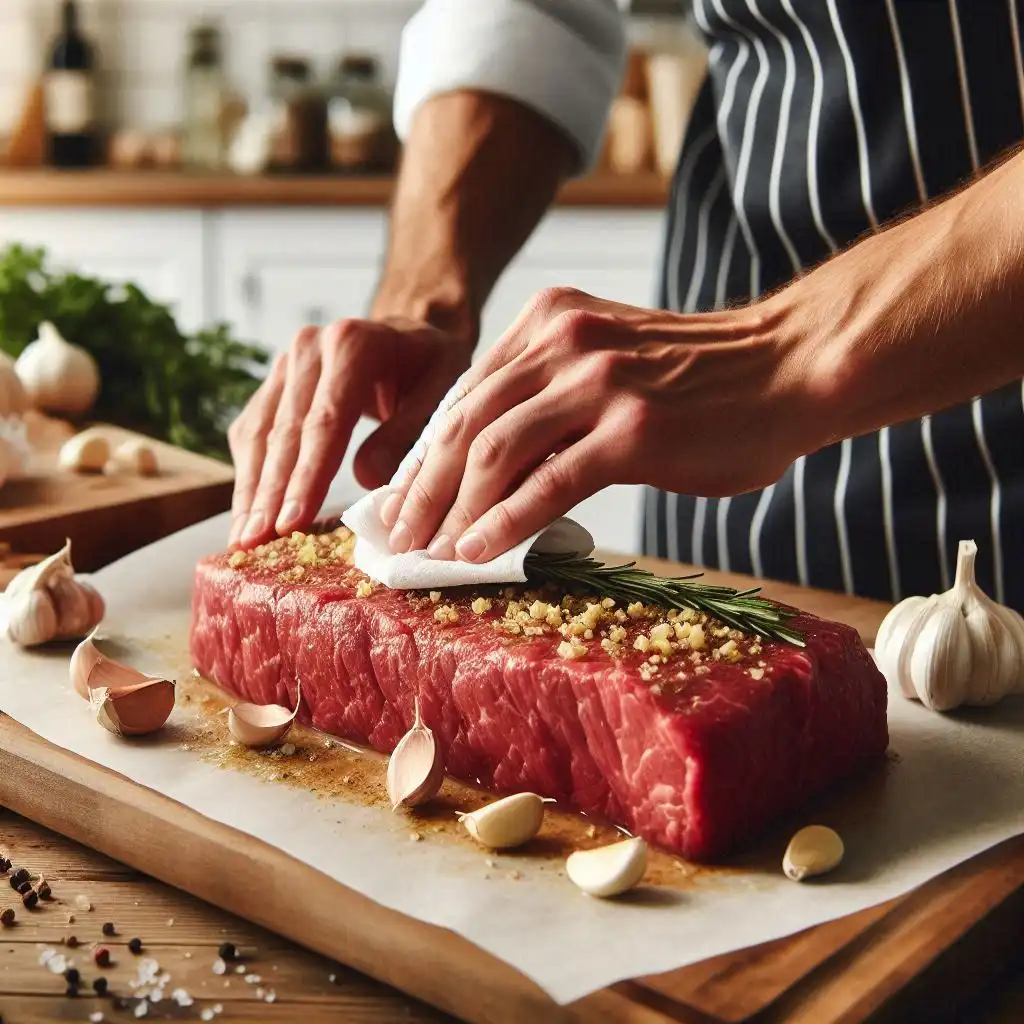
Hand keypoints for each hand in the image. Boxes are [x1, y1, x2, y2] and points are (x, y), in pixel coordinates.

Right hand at [228, 317, 471, 547]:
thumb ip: (408, 434)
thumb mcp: (441, 394)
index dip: (307, 475)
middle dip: (271, 493)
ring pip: (259, 433)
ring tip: (244, 540)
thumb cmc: (432, 370)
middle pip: (285, 431)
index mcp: (353, 344)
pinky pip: (252, 432)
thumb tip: (365, 479)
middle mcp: (309, 347)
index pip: (326, 420)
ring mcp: (285, 364)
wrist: (411, 338)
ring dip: (251, 490)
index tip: (292, 522)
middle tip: (257, 542)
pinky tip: (247, 514)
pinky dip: (249, 474)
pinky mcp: (273, 384)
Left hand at [380, 287, 811, 561]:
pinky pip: (548, 482)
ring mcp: (598, 384)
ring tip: (428, 554)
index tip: (400, 498)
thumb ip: (551, 395)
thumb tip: (492, 465)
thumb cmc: (703, 381)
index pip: (467, 394)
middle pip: (468, 424)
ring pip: (497, 454)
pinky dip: (504, 522)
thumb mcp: (611, 364)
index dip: (426, 453)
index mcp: (551, 323)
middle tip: (397, 536)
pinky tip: (477, 552)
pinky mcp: (632, 431)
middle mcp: (564, 343)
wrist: (790, 368)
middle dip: (423, 488)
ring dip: (453, 511)